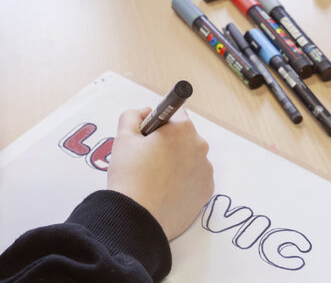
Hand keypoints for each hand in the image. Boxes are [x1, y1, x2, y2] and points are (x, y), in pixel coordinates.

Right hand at [106, 108, 213, 239]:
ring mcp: (206, 171)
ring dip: (177, 162)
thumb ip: (133, 115)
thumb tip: (146, 113)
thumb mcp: (123, 137)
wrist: (136, 218)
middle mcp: (200, 146)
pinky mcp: (206, 192)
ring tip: (155, 179)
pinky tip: (165, 190)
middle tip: (147, 160)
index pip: (174, 113)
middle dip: (168, 143)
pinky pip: (195, 178)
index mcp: (182, 129)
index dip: (158, 122)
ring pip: (189, 158)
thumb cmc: (129, 175)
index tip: (148, 135)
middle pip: (183, 136)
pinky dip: (183, 181)